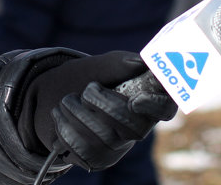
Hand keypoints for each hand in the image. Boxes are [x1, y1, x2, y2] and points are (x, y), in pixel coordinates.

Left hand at [19, 51, 176, 170]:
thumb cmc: (86, 78)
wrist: (54, 96)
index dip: (155, 107)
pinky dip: (65, 126)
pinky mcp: (96, 159)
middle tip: (88, 88)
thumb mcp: (99, 65)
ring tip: (67, 99)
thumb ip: (118, 63)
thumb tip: (140, 61)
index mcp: (145, 100)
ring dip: (78, 113)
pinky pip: (82, 150)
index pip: (166, 108)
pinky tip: (61, 115)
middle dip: (104, 106)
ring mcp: (117, 146)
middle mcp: (136, 128)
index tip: (135, 101)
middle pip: (134, 128)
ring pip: (104, 139)